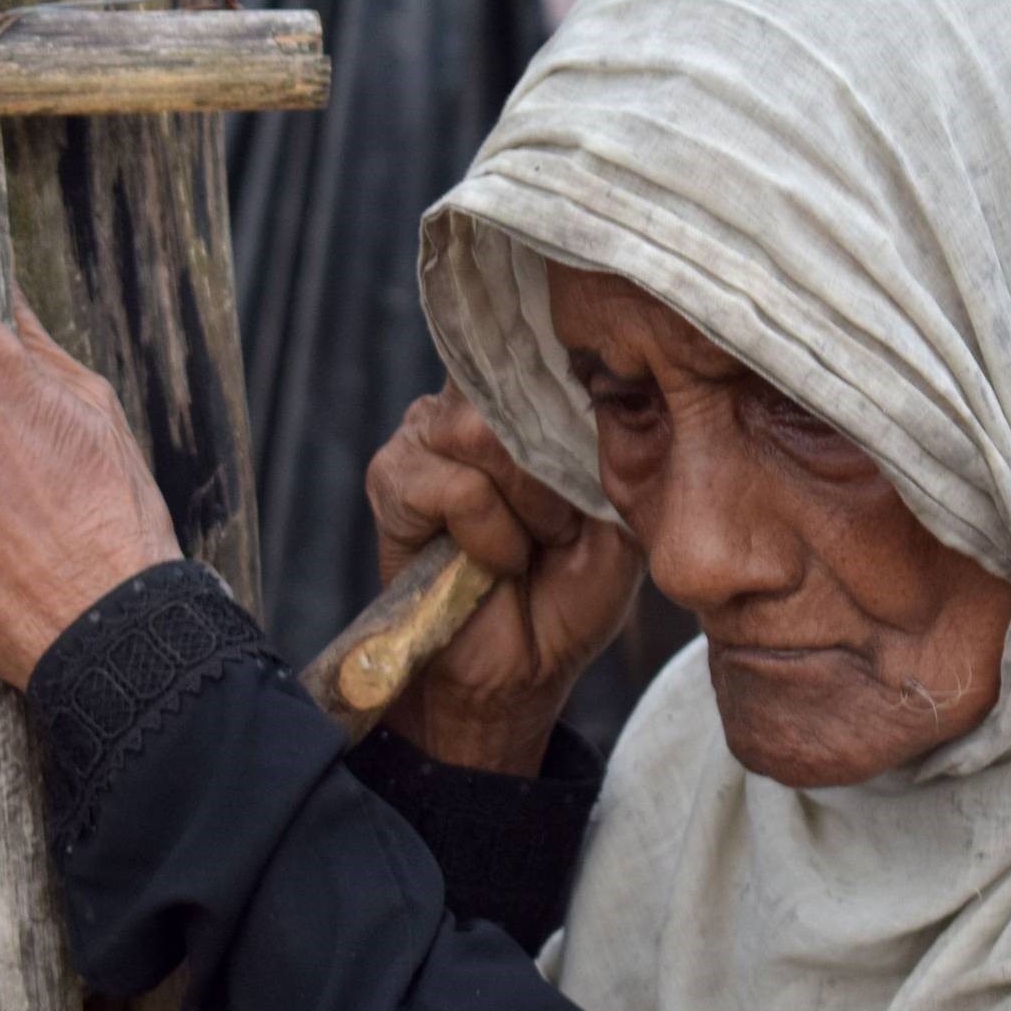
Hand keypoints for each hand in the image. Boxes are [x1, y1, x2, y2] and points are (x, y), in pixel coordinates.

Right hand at [366, 388, 640, 773]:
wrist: (523, 667)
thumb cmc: (573, 586)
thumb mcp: (618, 507)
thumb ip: (606, 443)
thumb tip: (603, 387)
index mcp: (523, 398)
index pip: (539, 343)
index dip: (569, 373)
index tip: (598, 418)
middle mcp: (469, 402)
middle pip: (513, 382)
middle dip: (554, 466)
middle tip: (564, 525)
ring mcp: (424, 434)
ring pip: (481, 431)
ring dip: (526, 502)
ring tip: (534, 544)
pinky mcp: (392, 479)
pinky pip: (454, 487)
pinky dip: (489, 533)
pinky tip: (496, 562)